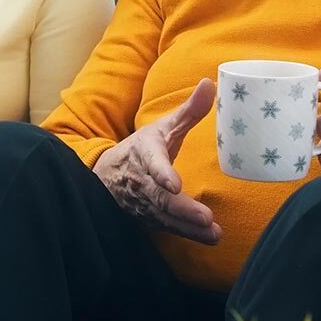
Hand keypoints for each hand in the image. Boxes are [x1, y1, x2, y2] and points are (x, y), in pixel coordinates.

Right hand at [93, 78, 220, 244]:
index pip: (152, 162)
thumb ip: (188, 111)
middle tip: (205, 217)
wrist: (107, 175)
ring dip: (189, 226)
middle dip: (182, 209)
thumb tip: (209, 83)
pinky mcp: (148, 217)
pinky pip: (167, 227)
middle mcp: (141, 179)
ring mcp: (142, 201)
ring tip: (213, 232)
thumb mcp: (163, 127)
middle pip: (159, 197)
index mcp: (145, 152)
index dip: (162, 173)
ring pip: (164, 216)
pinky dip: (187, 234)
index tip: (175, 184)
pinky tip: (209, 238)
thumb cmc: (143, 148)